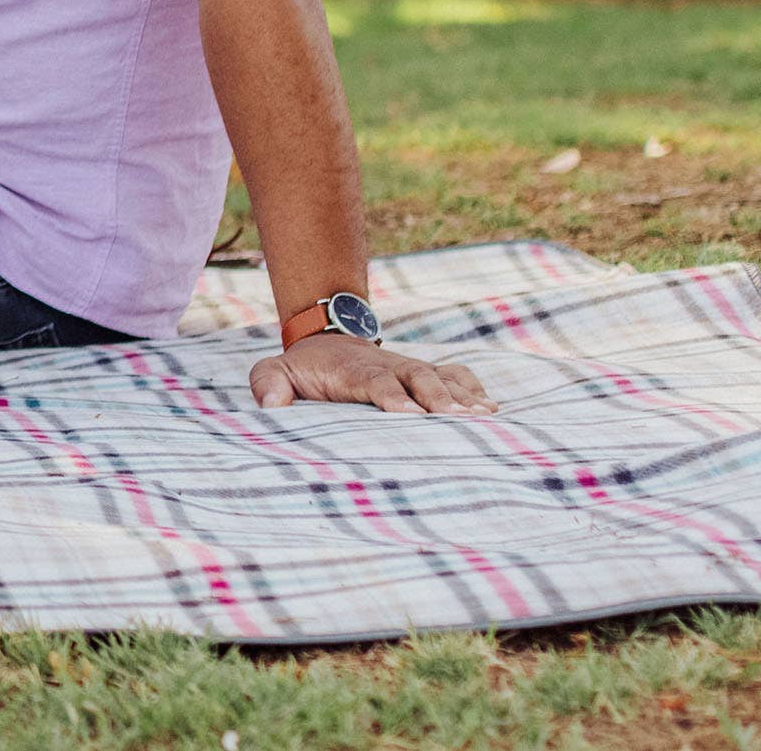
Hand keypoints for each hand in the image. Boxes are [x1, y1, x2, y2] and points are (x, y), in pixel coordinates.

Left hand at [250, 330, 493, 413]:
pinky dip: (474, 389)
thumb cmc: (303, 370)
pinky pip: (456, 376)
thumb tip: (272, 408)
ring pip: (442, 376)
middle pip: (418, 377)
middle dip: (438, 398)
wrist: (327, 341)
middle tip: (459, 420)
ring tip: (485, 417)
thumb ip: (268, 384)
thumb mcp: (275, 372)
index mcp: (352, 370)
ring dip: (463, 396)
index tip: (410, 416)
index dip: (392, 397)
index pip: (375, 382)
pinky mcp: (426, 375)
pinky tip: (492, 409)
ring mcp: (410, 369)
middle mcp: (389, 366)